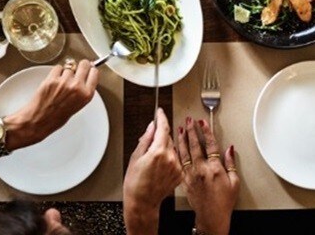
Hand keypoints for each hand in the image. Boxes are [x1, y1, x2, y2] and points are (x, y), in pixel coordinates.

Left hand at [6, 60, 99, 148]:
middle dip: (80, 66)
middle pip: (84, 64)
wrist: (38, 121)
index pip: (94, 73)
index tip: (89, 68)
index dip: (91, 69)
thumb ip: (83, 90)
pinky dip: (56, 72)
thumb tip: (84, 77)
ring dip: (66, 72)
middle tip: (76, 70)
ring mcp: (64, 82)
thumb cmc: (56, 118)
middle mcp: (76, 87)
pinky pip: (57, 68)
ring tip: (60, 83)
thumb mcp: (77, 105)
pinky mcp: (52, 79)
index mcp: (86, 95)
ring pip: (69, 66)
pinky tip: (54, 82)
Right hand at [123, 108, 182, 234]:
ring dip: (165, 149)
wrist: (142, 203)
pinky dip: (169, 159)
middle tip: (149, 146)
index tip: (160, 112)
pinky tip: (159, 168)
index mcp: (158, 152)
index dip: (162, 117)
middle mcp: (170, 158)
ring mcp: (177, 166)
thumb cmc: (134, 183)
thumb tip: (152, 126)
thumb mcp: (135, 157)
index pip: (163, 127)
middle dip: (160, 137)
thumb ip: (146, 139)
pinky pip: (176, 160)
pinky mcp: (180, 174)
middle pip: (168, 138)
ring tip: (153, 162)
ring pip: (173, 149)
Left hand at [176, 117, 238, 234]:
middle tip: (188, 120)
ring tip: (179, 129)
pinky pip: (180, 164)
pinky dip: (177, 154)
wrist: (211, 217)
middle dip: (191, 131)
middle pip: (194, 145)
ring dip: (181, 140)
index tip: (202, 123)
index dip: (206, 131)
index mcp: (215, 168)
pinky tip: (175, 148)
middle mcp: (201, 170)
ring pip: (184, 153)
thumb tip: (229, 149)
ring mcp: (191, 175)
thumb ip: (231, 163)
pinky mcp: (185, 181)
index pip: (210, 145)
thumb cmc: (224, 202)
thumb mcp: (235, 182)